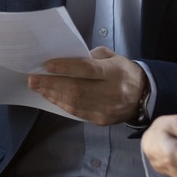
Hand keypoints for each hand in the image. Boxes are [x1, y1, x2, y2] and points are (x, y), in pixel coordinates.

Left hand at [27, 46, 146, 125]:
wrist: (143, 95)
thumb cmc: (123, 71)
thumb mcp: (112, 56)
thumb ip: (90, 57)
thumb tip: (65, 60)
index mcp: (115, 72)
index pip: (87, 69)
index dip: (65, 67)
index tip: (46, 65)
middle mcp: (112, 91)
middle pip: (76, 89)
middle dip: (51, 84)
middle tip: (33, 79)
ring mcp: (107, 109)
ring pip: (74, 103)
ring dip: (52, 95)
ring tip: (38, 87)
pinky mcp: (102, 120)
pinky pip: (77, 113)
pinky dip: (61, 104)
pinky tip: (50, 97)